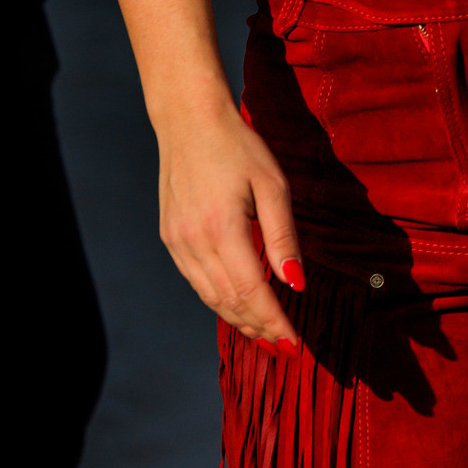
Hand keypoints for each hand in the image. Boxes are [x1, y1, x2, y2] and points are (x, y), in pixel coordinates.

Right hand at [157, 96, 303, 349]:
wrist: (189, 121)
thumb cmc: (238, 147)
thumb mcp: (273, 184)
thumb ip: (284, 237)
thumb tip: (297, 282)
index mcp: (222, 229)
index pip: (252, 292)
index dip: (274, 321)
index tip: (295, 343)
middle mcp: (194, 243)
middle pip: (229, 302)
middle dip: (259, 328)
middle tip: (284, 346)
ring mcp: (177, 243)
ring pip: (210, 297)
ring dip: (238, 320)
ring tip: (264, 334)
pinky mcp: (170, 238)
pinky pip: (196, 281)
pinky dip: (218, 300)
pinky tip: (236, 305)